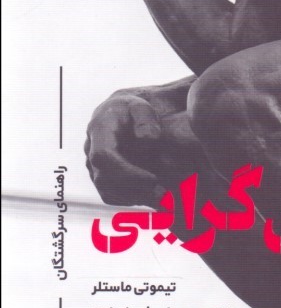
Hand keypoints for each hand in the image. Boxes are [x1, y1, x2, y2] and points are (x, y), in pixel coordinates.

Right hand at [85, 91, 165, 206]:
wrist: (123, 113)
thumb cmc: (136, 109)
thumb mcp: (143, 107)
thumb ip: (146, 119)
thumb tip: (148, 139)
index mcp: (99, 130)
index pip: (103, 156)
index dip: (127, 172)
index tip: (153, 179)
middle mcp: (90, 149)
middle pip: (104, 178)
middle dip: (133, 189)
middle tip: (163, 194)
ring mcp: (93, 164)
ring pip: (106, 191)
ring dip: (133, 198)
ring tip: (161, 199)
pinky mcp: (99, 176)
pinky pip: (110, 195)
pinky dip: (130, 200)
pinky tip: (152, 197)